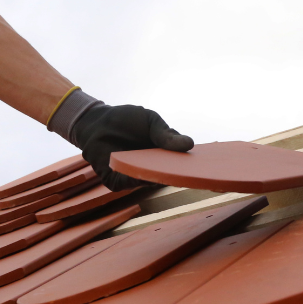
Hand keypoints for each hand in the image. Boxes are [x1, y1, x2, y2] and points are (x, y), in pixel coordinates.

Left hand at [70, 103, 193, 190]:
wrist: (97, 120)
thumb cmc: (125, 120)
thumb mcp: (150, 122)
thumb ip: (166, 134)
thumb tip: (190, 145)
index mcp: (162, 155)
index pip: (180, 164)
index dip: (191, 165)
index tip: (205, 165)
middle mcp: (150, 169)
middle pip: (168, 175)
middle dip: (178, 173)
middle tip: (191, 171)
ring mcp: (134, 176)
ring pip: (150, 181)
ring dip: (159, 176)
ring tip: (170, 171)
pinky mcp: (117, 181)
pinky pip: (130, 183)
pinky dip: (137, 179)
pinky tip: (145, 173)